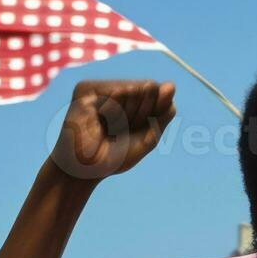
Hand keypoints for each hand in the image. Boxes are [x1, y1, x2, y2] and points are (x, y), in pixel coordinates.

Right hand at [50, 80, 176, 180]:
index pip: (161, 91)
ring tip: (108, 129)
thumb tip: (171, 85)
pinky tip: (99, 124)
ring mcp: (101, 88)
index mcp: (134, 99)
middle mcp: (118, 89)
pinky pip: (116, 94)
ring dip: (126, 116)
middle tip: (120, 131)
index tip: (137, 129)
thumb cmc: (115, 156)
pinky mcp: (86, 89)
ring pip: (133, 89)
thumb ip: (163, 113)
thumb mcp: (148, 137)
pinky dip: (114, 114)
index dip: (154, 113)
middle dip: (142, 113)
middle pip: (149, 87)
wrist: (85, 172)